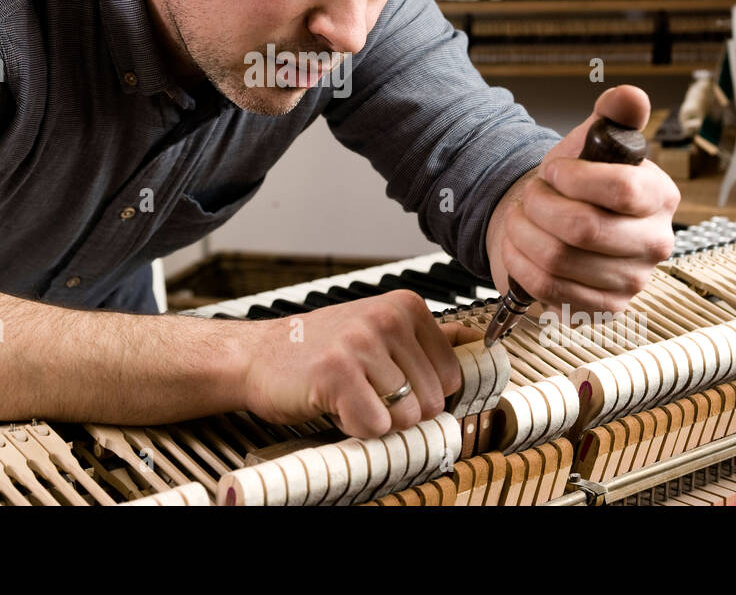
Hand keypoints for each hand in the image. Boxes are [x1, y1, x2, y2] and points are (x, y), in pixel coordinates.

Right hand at [240, 292, 482, 438]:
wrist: (257, 356)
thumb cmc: (318, 349)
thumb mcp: (377, 330)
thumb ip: (426, 339)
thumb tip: (477, 342)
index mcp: (405, 307)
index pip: (452, 376)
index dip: (421, 393)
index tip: (389, 383)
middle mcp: (387, 318)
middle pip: (432, 402)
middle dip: (400, 411)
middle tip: (364, 391)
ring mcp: (361, 343)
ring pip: (406, 417)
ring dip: (376, 420)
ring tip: (348, 395)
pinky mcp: (337, 372)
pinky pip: (375, 427)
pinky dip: (355, 428)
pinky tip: (335, 404)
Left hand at [484, 85, 678, 314]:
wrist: (550, 223)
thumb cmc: (574, 183)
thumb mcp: (591, 142)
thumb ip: (612, 115)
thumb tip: (629, 95)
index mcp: (660, 196)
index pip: (621, 189)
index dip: (573, 177)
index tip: (552, 170)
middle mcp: (655, 242)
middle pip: (583, 229)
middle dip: (540, 206)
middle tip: (530, 196)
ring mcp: (631, 281)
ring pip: (559, 259)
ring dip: (524, 233)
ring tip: (521, 218)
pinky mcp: (602, 308)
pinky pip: (548, 288)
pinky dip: (520, 262)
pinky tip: (519, 246)